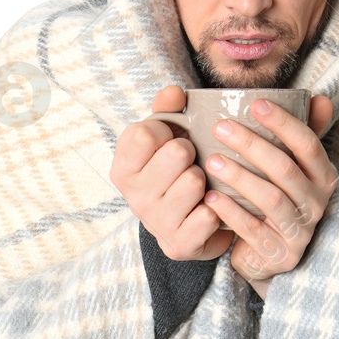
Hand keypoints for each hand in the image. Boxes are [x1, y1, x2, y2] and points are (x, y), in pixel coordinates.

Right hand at [110, 85, 233, 261]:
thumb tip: (174, 93)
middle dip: (191, 155)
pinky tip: (207, 208)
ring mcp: (155, 223)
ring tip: (199, 187)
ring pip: (194, 182)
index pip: (143, 134)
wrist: (188, 225)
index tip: (169, 141)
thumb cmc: (175, 172)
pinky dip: (216, 209)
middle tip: (188, 165)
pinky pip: (209, 214)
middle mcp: (133, 197)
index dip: (165, 131)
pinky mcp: (179, 245)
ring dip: (205, 181)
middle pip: (176, 154)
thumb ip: (166, 108)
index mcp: (122, 168)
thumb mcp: (166, 136)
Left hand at [202, 94, 335, 297]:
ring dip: (239, 176)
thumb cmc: (278, 200)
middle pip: (285, 169)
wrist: (269, 255)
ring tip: (211, 160)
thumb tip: (319, 98)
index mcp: (322, 177)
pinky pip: (252, 229)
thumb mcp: (293, 169)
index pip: (308, 144)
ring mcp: (299, 231)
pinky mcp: (279, 253)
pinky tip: (209, 196)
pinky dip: (230, 211)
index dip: (283, 123)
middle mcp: (316, 203)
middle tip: (220, 127)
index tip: (255, 103)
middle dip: (251, 144)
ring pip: (270, 198)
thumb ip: (302, 134)